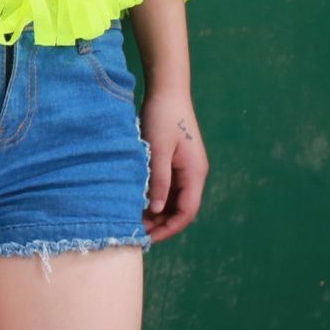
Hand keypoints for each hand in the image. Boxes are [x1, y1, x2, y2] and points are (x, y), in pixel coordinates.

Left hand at [141, 83, 206, 242]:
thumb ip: (159, 181)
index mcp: (195, 174)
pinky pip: (168, 187)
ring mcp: (186, 168)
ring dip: (157, 211)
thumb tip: (157, 210)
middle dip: (161, 223)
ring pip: (173, 199)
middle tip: (136, 231)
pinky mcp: (176, 162)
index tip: (148, 237)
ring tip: (134, 218)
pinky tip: (138, 200)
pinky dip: (155, 197)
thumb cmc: (162, 118)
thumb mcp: (157, 150)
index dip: (169, 228)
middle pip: (181, 209)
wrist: (167, 92)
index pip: (186, 212)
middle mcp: (194, 174)